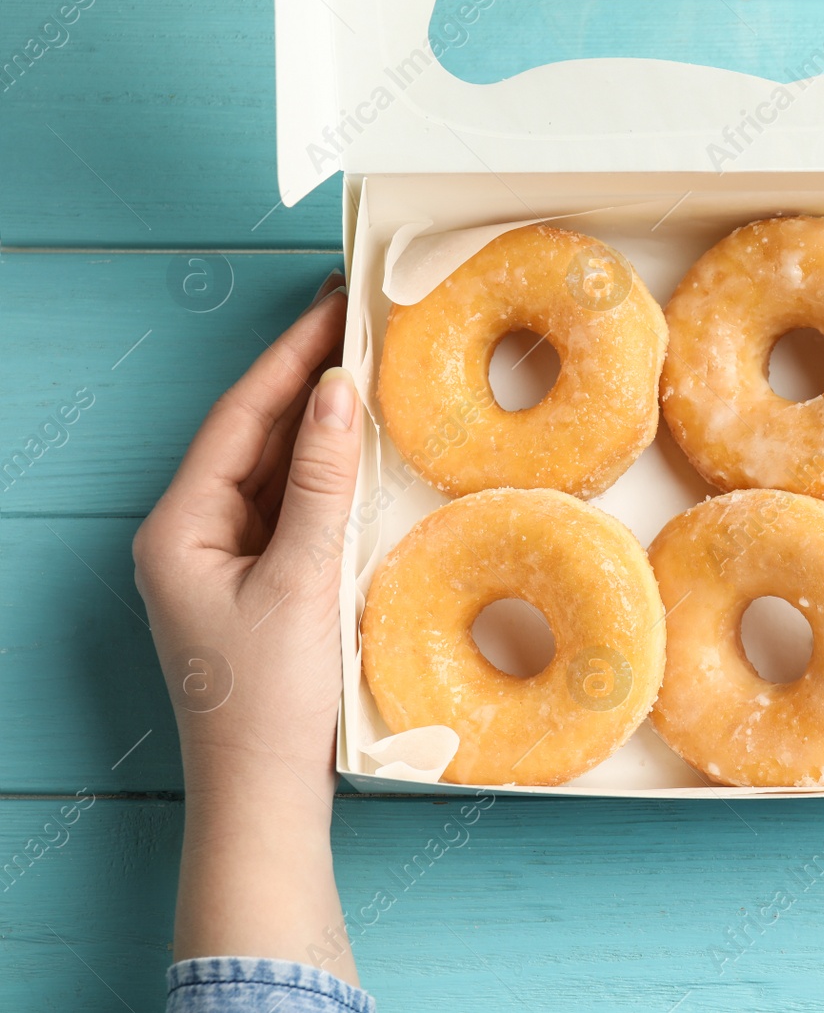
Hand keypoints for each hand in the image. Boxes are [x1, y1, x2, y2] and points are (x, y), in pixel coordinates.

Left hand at [132, 270, 361, 982]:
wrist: (262, 797)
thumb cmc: (269, 700)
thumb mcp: (300, 581)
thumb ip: (318, 482)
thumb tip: (337, 392)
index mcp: (178, 526)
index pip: (240, 416)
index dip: (291, 355)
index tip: (336, 304)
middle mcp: (190, 535)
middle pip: (251, 435)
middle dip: (304, 378)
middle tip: (357, 319)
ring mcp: (221, 562)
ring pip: (271, 470)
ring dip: (317, 424)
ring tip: (367, 368)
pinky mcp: (255, 587)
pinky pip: (288, 509)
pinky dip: (323, 476)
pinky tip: (359, 452)